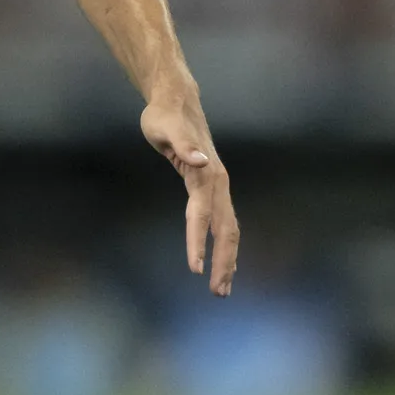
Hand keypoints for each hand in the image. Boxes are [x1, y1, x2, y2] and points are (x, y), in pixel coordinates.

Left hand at [140, 95, 237, 295]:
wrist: (177, 101)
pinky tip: (224, 264)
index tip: (195, 269)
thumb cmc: (165, 116)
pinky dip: (225, 246)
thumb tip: (201, 160)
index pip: (202, 215)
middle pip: (225, 229)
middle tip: (217, 292)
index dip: (198, 242)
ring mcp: (218, 188)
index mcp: (207, 174)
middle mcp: (218, 184)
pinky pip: (223, 223)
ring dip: (228, 259)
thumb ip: (183, 143)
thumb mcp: (165, 126)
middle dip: (223, 262)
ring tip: (222, 288)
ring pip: (229, 230)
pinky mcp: (213, 189)